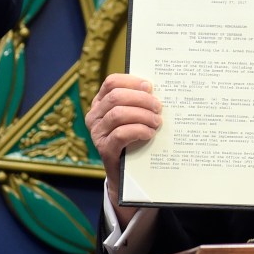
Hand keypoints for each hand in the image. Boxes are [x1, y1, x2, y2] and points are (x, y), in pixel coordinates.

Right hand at [85, 73, 162, 217]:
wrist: (126, 172)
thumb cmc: (133, 138)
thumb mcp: (133, 116)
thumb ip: (139, 102)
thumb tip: (156, 89)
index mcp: (100, 103)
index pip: (111, 82)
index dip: (131, 81)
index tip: (149, 86)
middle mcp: (94, 116)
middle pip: (116, 97)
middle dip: (141, 99)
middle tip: (158, 107)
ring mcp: (97, 133)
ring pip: (118, 114)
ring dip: (142, 115)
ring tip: (157, 122)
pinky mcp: (104, 149)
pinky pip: (121, 134)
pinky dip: (139, 130)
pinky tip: (149, 133)